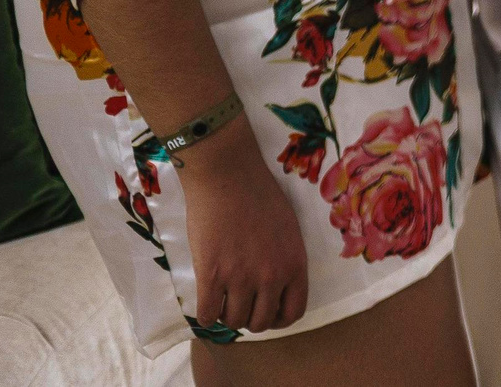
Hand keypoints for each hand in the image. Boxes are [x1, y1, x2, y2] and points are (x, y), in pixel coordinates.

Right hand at [175, 115, 309, 333]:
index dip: (278, 318)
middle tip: (240, 304)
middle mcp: (272, 276)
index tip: (266, 311)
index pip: (294, 312)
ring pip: (234, 321)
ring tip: (222, 299)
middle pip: (261, 322)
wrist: (228, 176)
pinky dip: (205, 316)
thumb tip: (275, 284)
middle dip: (250, 318)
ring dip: (226, 316)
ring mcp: (241, 278)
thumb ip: (285, 258)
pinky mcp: (211, 275)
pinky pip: (207, 315)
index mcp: (295, 263)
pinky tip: (205, 304)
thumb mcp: (288, 229)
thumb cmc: (260, 195)